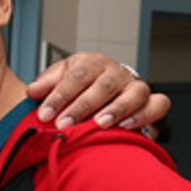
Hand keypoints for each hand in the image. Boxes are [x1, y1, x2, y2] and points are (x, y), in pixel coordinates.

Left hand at [27, 54, 169, 130]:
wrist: (100, 89)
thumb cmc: (79, 85)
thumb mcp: (58, 78)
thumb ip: (45, 84)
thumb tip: (32, 91)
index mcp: (92, 63)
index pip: (77, 74)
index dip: (60, 94)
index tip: (44, 114)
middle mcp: (116, 73)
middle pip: (104, 85)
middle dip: (82, 106)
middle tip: (64, 124)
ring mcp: (135, 87)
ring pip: (135, 92)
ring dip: (117, 109)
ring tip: (99, 124)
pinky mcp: (151, 103)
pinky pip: (157, 105)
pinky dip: (145, 115)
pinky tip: (126, 127)